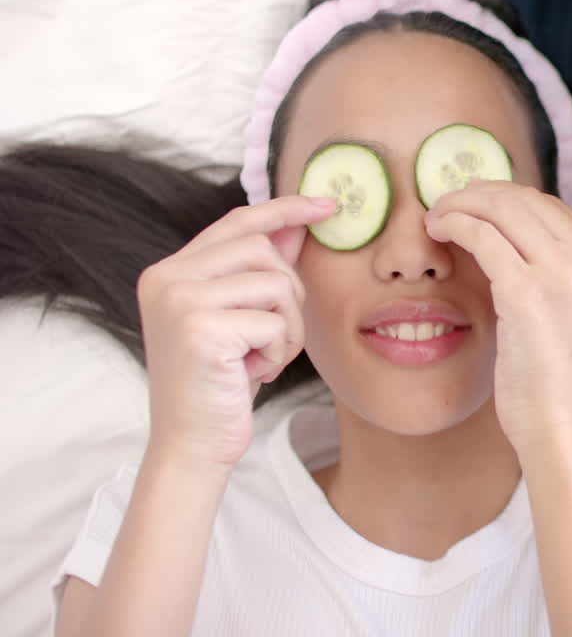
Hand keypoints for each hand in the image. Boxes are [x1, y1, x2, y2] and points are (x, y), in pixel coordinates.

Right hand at [136, 196, 333, 468]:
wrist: (192, 445)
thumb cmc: (220, 384)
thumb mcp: (242, 319)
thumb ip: (261, 271)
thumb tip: (297, 225)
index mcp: (169, 271)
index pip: (237, 221)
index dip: (284, 209)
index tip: (325, 205)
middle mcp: (166, 278)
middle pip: (263, 249)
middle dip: (288, 293)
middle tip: (275, 335)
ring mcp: (179, 301)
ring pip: (275, 284)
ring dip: (287, 327)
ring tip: (263, 357)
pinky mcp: (201, 329)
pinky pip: (275, 322)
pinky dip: (279, 351)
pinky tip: (254, 373)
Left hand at [424, 181, 571, 450]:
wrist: (567, 429)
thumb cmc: (562, 380)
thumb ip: (556, 268)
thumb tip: (503, 225)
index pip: (553, 207)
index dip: (506, 199)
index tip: (475, 204)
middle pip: (527, 200)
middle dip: (480, 194)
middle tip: (447, 204)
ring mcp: (565, 273)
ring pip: (502, 209)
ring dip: (461, 204)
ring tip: (437, 216)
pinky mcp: (527, 292)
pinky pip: (481, 236)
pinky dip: (455, 224)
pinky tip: (437, 231)